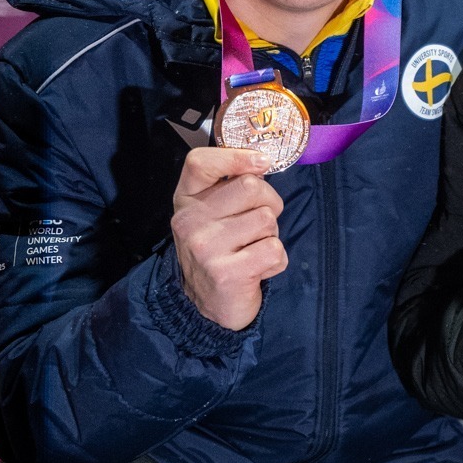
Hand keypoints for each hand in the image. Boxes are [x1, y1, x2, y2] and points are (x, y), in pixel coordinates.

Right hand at [172, 145, 287, 330]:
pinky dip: (276, 261)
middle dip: (269, 203)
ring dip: (271, 236)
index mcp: (185, 201)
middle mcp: (189, 222)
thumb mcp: (211, 214)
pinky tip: (257, 269)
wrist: (207, 305)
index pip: (200, 162)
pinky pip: (275, 250)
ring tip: (252, 250)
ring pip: (268, 219)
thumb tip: (261, 162)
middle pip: (251, 186)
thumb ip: (229, 186)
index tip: (262, 163)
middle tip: (258, 226)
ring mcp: (206, 248)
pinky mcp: (227, 273)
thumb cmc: (219, 250)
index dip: (236, 156)